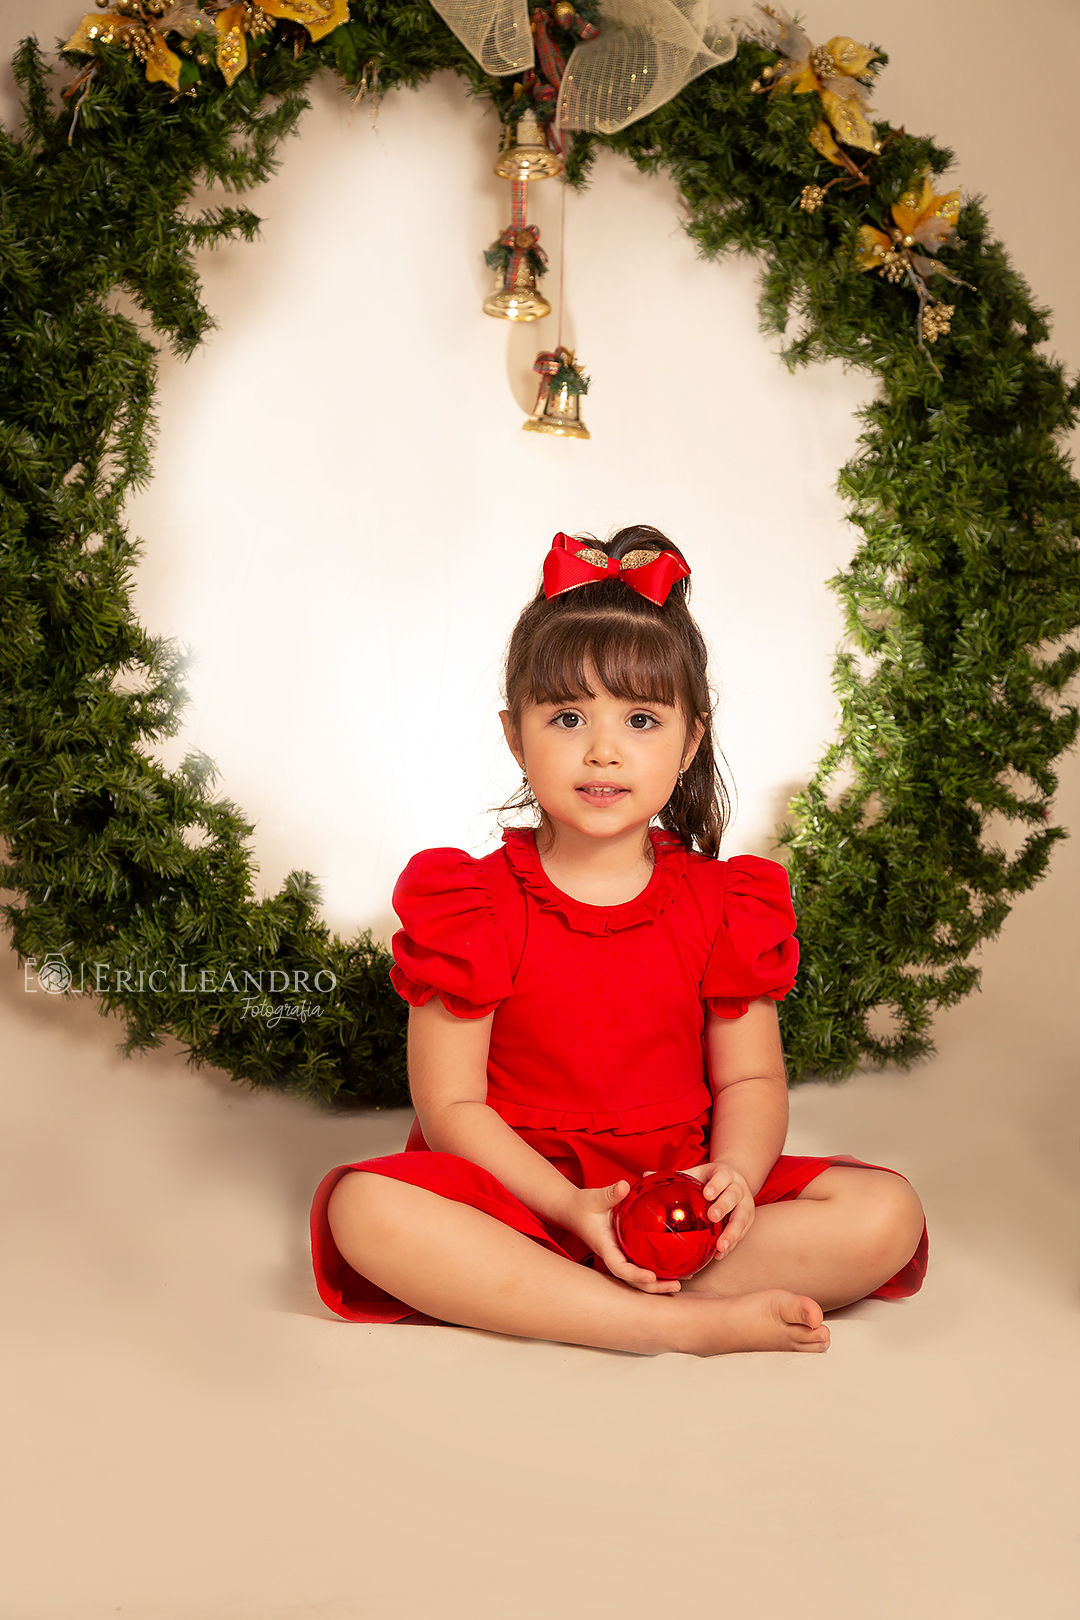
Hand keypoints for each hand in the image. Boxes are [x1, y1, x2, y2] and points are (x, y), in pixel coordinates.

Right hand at [560, 1181, 682, 1294]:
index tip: (652, 1277)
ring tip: (680, 1281)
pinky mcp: (625, 1252)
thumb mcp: (594, 1198)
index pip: (619, 1268)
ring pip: (638, 1276)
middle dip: (654, 1287)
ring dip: (658, 1283)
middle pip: (633, 1281)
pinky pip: (641, 1265)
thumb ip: (610, 1193)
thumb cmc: (584, 1205)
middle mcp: (614, 1256)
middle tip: (676, 1285)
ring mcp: (620, 1256)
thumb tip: (624, 1186)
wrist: (575, 1211)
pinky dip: (657, 1270)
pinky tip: (674, 1267)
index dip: (635, 1275)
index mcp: (605, 1247)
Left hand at [678, 1161, 755, 1260]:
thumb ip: (674, 1176)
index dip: (716, 1185)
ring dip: (733, 1232)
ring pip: (742, 1218)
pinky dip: (732, 1244)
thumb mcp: (694, 1173)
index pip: (722, 1177)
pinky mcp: (748, 1220)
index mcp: (724, 1174)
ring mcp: (746, 1204)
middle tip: (712, 1217)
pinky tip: (719, 1256)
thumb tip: (645, 1174)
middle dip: (724, 1206)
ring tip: (721, 1246)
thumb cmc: (708, 1179)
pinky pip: (742, 1233)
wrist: (734, 1180)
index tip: (707, 1194)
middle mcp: (739, 1188)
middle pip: (734, 1196)